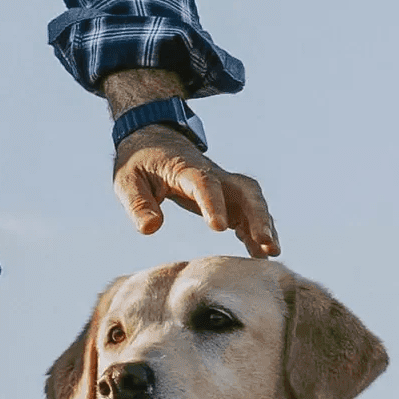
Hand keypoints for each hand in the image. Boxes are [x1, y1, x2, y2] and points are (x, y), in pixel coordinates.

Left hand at [114, 131, 279, 258]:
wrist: (154, 143)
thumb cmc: (139, 163)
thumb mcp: (127, 181)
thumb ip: (138, 204)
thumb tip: (151, 228)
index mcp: (185, 168)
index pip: (204, 183)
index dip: (213, 204)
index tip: (219, 229)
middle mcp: (212, 175)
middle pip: (244, 190)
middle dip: (258, 216)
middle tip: (266, 244)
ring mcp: (223, 185)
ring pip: (252, 201)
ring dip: (264, 225)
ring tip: (271, 253)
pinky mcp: (225, 197)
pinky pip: (247, 212)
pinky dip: (255, 231)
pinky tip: (260, 255)